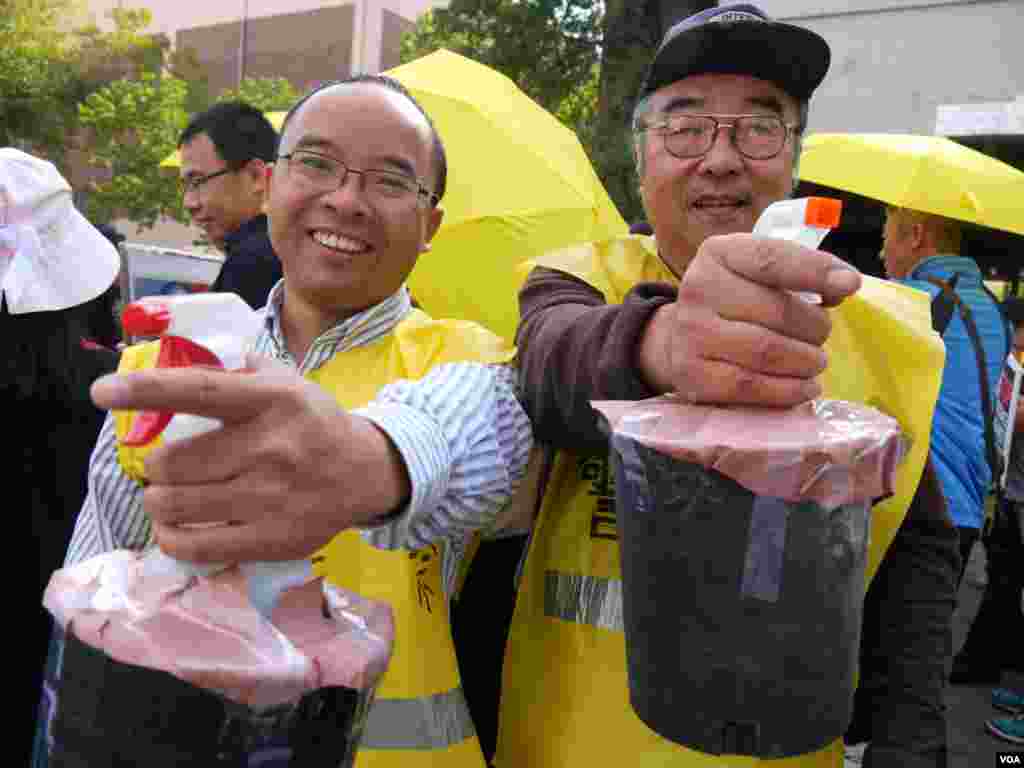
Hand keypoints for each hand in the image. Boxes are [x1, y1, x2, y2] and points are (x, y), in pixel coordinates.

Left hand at [90, 355, 410, 561]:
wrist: (366, 472)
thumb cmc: (314, 423)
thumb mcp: (288, 382)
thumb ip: (238, 370)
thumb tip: (183, 357)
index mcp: (270, 401)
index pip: (197, 392)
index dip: (144, 392)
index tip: (102, 393)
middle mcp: (269, 448)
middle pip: (172, 464)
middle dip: (155, 468)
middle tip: (164, 468)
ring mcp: (270, 498)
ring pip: (177, 506)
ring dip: (159, 501)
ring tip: (167, 496)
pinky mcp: (271, 538)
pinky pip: (195, 547)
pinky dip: (172, 537)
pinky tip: (176, 527)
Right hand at [638, 233, 861, 406]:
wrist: (678, 339)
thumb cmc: (733, 301)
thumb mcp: (757, 273)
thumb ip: (800, 271)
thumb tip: (844, 284)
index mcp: (719, 253)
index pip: (772, 260)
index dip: (816, 272)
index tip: (849, 285)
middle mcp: (699, 288)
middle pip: (778, 311)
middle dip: (815, 328)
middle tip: (821, 336)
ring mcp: (691, 333)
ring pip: (768, 352)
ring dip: (806, 361)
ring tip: (815, 362)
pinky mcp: (692, 374)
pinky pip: (751, 386)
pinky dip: (788, 390)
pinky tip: (805, 387)